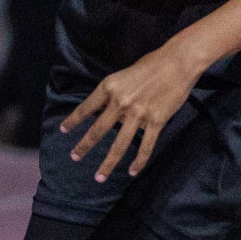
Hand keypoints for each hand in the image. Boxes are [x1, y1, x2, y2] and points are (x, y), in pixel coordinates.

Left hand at [60, 43, 202, 181]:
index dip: (73, 120)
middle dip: (84, 146)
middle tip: (74, 157)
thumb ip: (114, 96)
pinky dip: (138, 161)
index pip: (86, 108)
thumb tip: (108, 115)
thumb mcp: (123, 76)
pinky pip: (145, 146)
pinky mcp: (156, 121)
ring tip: (98, 177)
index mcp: (109, 87)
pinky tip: (132, 172)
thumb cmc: (150, 64)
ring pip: (120, 144)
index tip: (63, 131)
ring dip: (108, 163)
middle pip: (98, 130)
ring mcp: (138, 114)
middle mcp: (120, 102)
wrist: (177, 63)